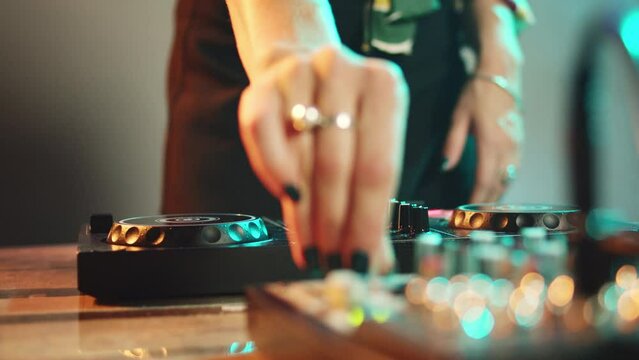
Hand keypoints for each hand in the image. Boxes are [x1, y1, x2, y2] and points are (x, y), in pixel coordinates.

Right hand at [238, 45, 408, 272]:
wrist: (301, 72)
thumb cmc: (343, 119)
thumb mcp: (370, 145)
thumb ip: (374, 201)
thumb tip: (378, 263)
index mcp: (384, 87)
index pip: (378, 169)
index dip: (368, 222)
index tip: (362, 263)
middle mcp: (342, 72)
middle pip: (338, 166)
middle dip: (334, 225)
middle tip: (332, 262)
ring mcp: (299, 75)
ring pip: (300, 157)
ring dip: (304, 213)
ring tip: (311, 248)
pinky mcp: (261, 86)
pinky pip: (261, 136)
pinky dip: (272, 171)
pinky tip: (285, 200)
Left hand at [442, 75, 523, 202]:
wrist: (503, 74)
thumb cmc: (477, 92)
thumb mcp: (458, 115)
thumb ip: (452, 142)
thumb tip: (445, 166)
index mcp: (491, 142)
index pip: (484, 180)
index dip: (476, 200)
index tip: (466, 214)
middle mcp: (508, 147)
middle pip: (498, 185)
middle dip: (486, 206)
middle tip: (472, 221)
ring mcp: (517, 145)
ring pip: (509, 180)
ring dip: (496, 197)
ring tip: (483, 212)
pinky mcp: (520, 142)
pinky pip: (514, 170)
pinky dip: (504, 184)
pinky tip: (495, 191)